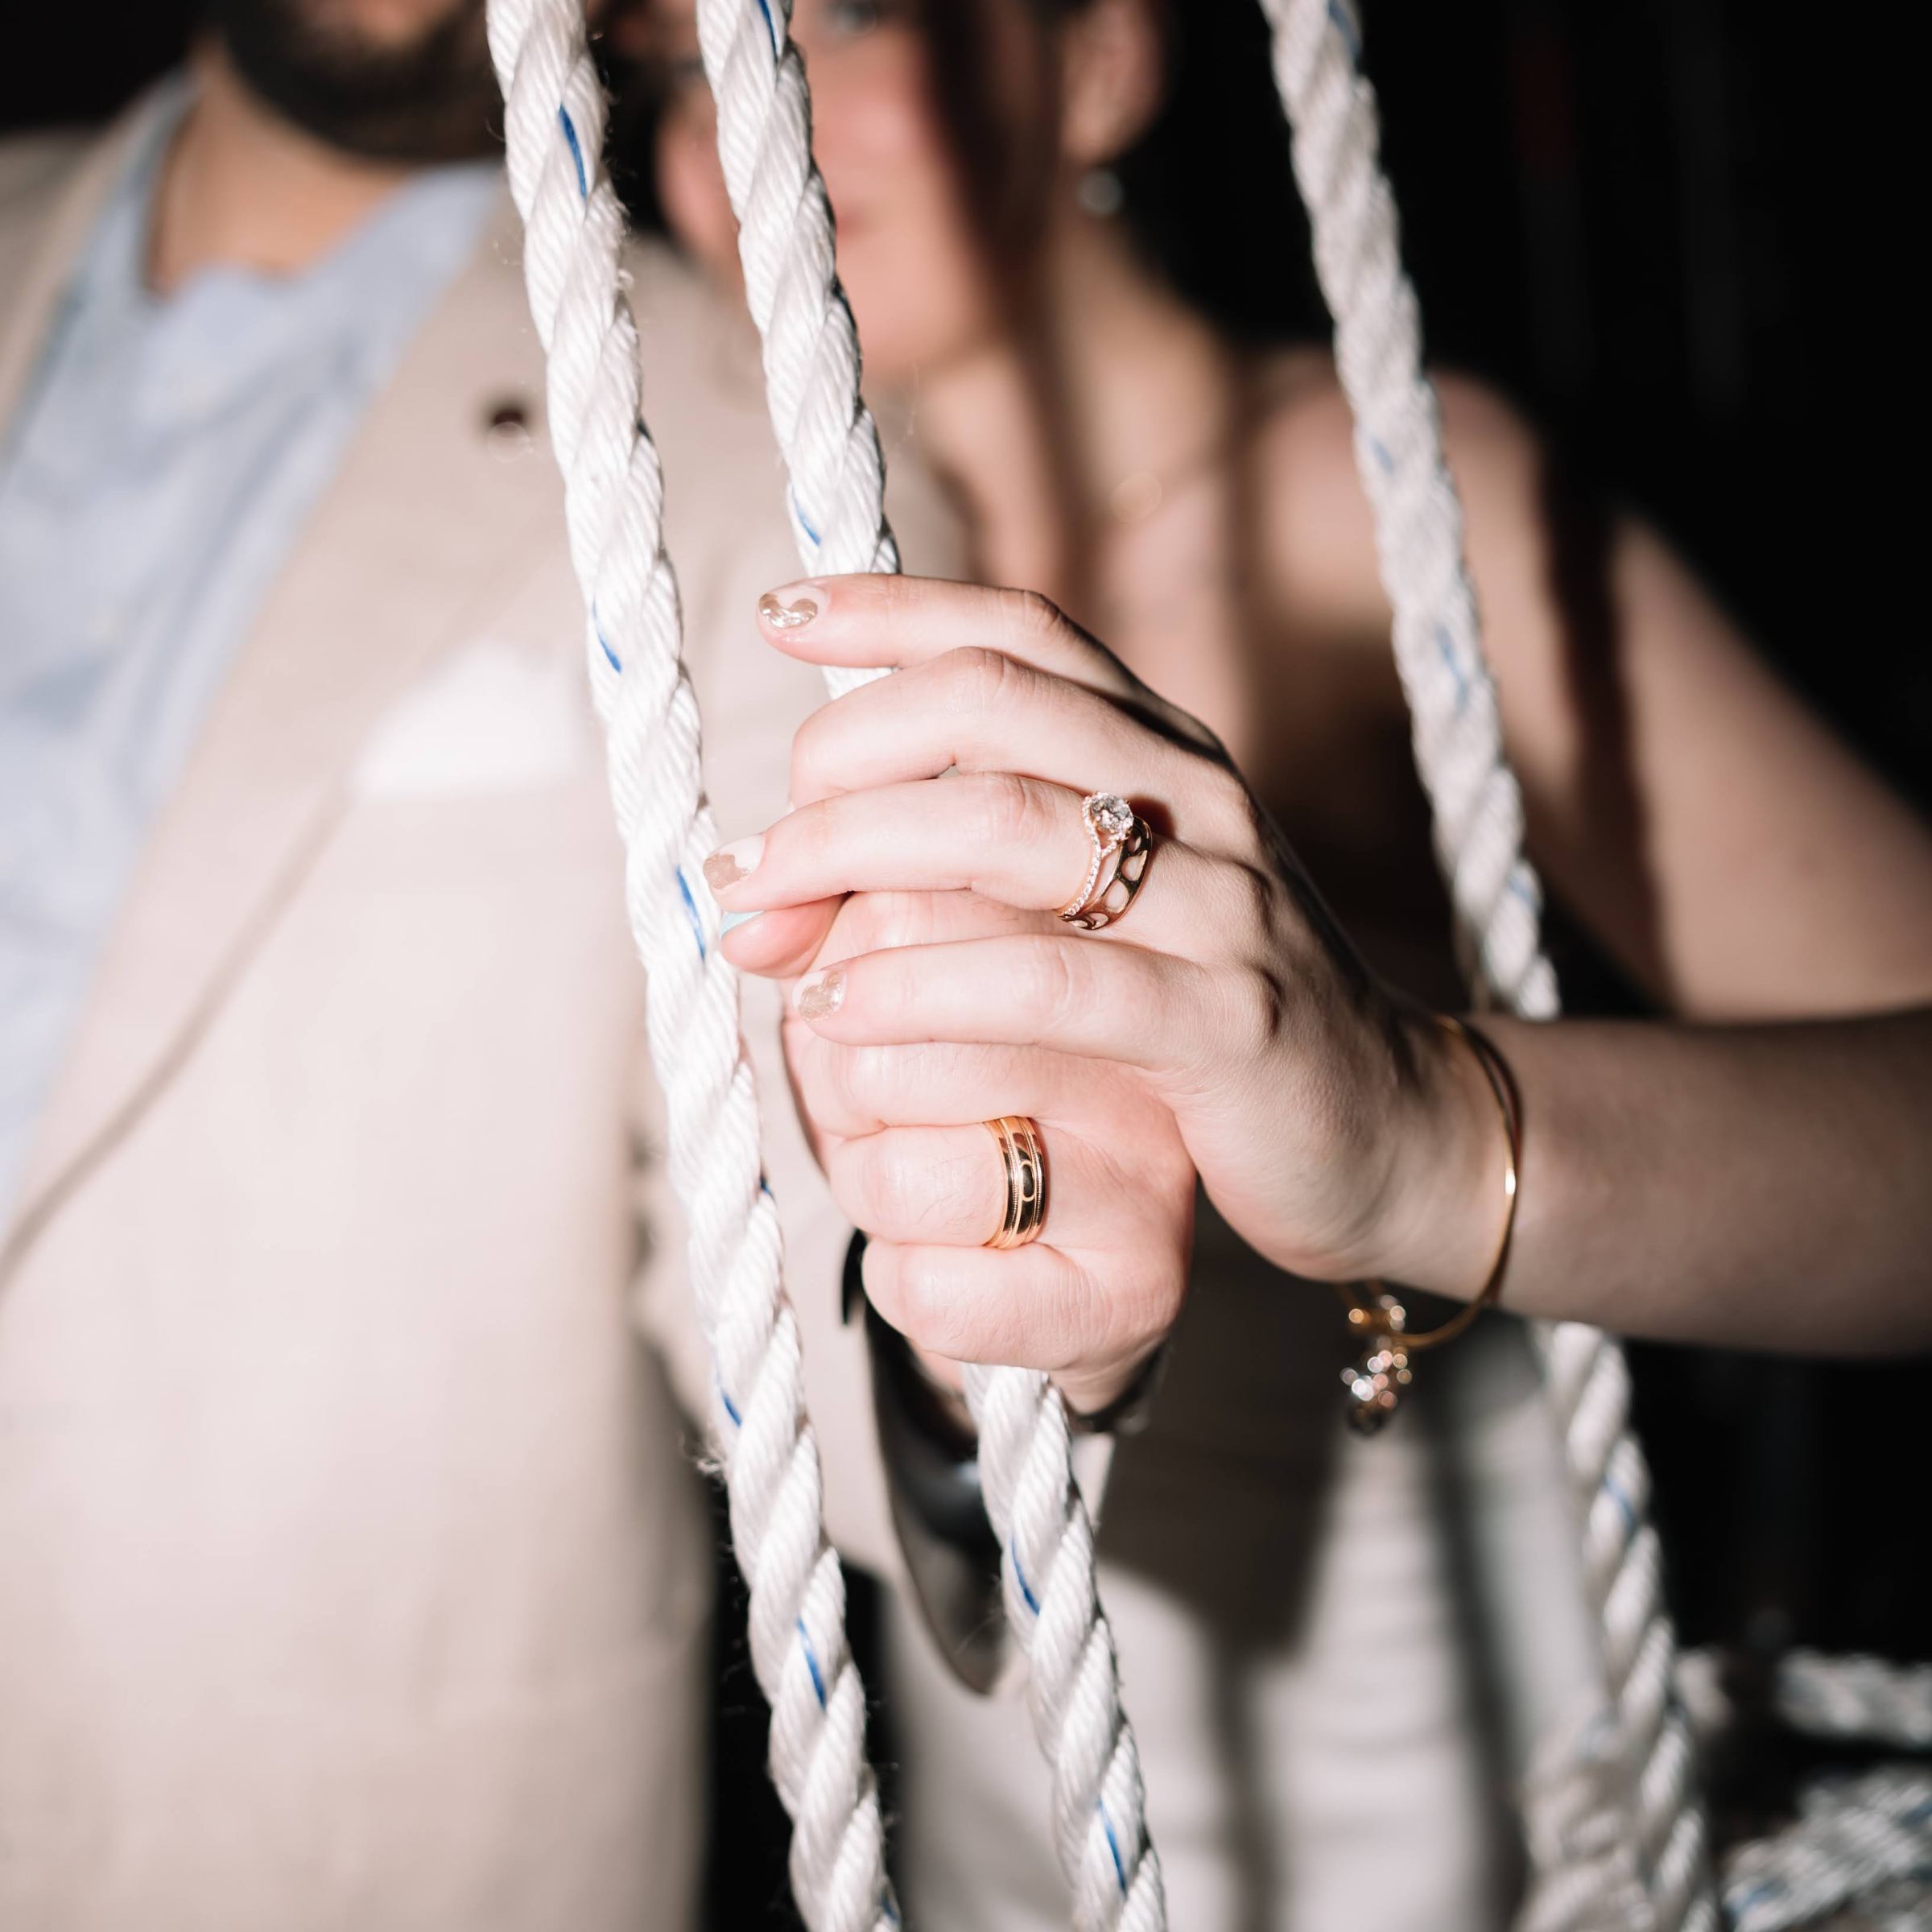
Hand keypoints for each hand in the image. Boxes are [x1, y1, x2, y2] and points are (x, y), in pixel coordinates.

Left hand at [710, 577, 1507, 1391]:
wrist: (1382, 1129)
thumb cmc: (1203, 1016)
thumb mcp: (1090, 920)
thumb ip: (957, 882)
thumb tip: (780, 883)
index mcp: (1163, 751)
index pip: (1021, 632)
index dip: (893, 608)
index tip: (780, 616)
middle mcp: (1195, 797)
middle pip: (991, 703)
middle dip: (841, 757)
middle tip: (751, 850)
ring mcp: (1222, 901)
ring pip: (1007, 827)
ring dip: (854, 857)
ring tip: (762, 916)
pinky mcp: (1227, 1020)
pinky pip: (1048, 981)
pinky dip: (922, 986)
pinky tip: (841, 1011)